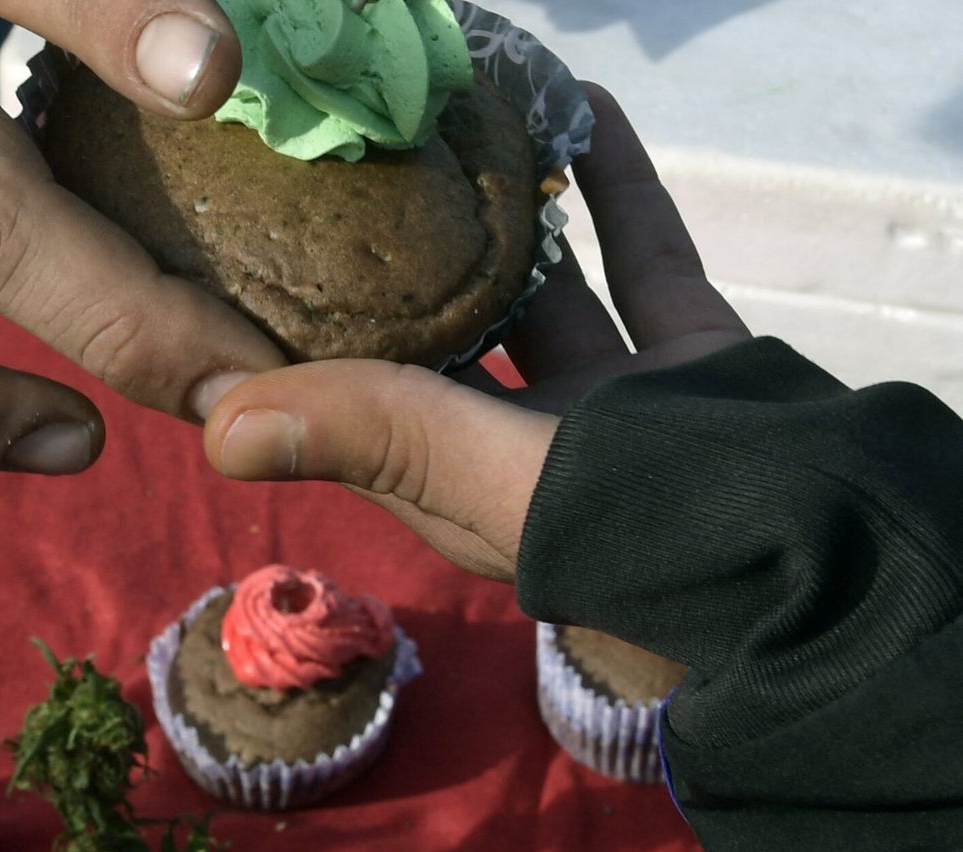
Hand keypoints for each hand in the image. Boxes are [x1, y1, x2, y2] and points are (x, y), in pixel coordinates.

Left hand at [201, 84, 750, 579]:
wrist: (829, 545)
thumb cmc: (639, 524)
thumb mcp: (487, 474)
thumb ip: (370, 435)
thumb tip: (213, 425)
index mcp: (450, 484)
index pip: (345, 403)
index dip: (295, 340)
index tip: (250, 250)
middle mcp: (517, 449)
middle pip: (439, 335)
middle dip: (401, 260)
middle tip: (348, 167)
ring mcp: (608, 406)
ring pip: (544, 287)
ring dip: (508, 213)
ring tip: (454, 127)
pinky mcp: (688, 365)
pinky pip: (642, 258)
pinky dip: (616, 188)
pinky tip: (579, 114)